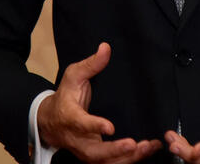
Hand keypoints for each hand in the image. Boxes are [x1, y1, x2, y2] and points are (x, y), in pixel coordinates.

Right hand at [37, 43, 162, 162]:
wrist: (51, 121)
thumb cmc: (65, 96)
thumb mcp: (73, 76)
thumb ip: (91, 64)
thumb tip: (106, 48)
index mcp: (70, 116)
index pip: (81, 124)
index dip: (94, 126)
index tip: (109, 127)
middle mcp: (77, 138)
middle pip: (94, 152)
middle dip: (114, 151)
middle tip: (133, 145)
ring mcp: (86, 150)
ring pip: (104, 162)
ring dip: (126, 158)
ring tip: (147, 147)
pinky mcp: (95, 157)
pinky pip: (112, 163)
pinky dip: (130, 159)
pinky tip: (148, 149)